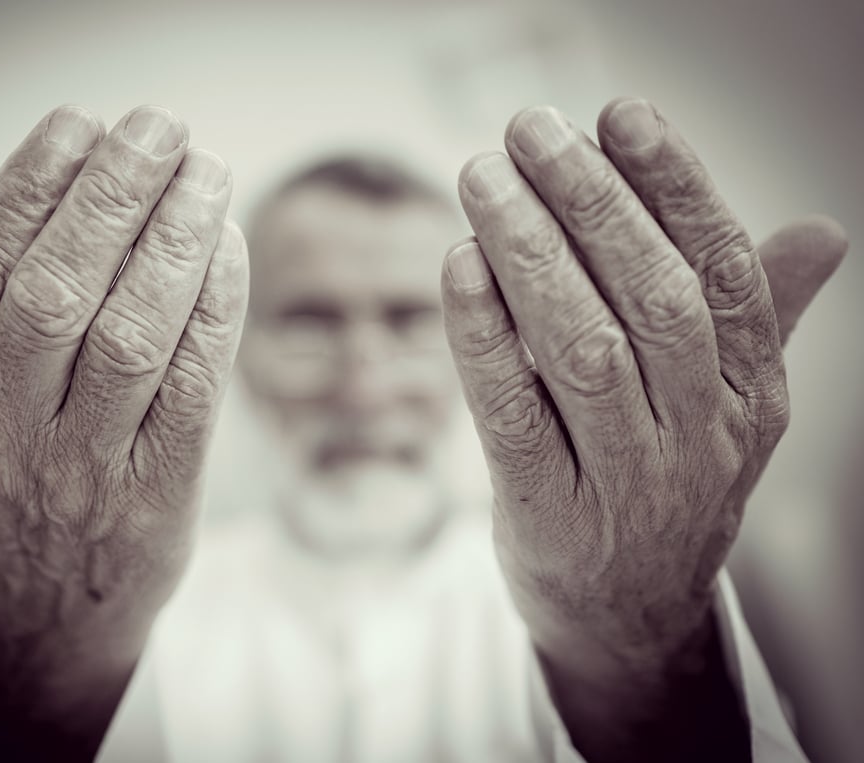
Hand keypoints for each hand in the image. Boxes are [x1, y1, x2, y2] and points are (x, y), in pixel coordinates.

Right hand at [0, 104, 247, 758]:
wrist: (55, 609)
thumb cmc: (13, 488)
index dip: (28, 186)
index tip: (78, 124)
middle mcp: (8, 430)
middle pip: (58, 290)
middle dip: (112, 196)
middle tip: (158, 127)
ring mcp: (85, 467)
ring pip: (131, 333)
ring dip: (174, 240)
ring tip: (206, 171)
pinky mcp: (159, 493)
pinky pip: (192, 388)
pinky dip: (214, 309)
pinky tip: (228, 249)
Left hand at [441, 98, 845, 759]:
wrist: (627, 615)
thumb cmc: (665, 486)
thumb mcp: (730, 412)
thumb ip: (763, 321)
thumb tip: (821, 234)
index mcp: (753, 396)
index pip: (724, 272)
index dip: (677, 186)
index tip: (621, 114)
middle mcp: (701, 437)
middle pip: (652, 299)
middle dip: (591, 203)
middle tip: (531, 129)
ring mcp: (626, 483)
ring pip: (583, 348)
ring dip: (528, 252)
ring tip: (482, 179)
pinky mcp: (549, 515)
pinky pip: (512, 414)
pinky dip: (483, 335)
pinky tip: (457, 264)